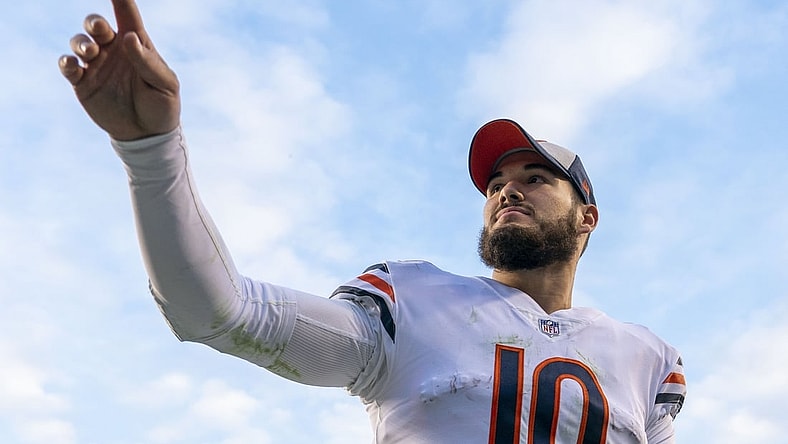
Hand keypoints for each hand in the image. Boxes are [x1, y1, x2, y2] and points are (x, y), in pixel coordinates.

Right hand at [59, 0, 179, 140]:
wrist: (149, 135)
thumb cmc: (163, 106)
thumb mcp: (165, 84)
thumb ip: (147, 61)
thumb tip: (129, 38)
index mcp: (137, 44)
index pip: (127, 14)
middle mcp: (114, 50)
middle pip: (96, 25)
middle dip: (93, 23)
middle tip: (100, 31)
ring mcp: (96, 65)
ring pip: (79, 42)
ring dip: (81, 43)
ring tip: (91, 54)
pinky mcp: (83, 83)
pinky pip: (68, 67)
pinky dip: (66, 62)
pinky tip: (73, 66)